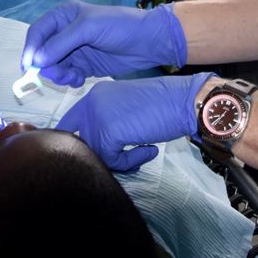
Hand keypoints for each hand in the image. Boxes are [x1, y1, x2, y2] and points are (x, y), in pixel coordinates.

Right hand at [24, 2, 186, 85]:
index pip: (37, 32)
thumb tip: (36, 60)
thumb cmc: (121, 26)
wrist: (150, 41)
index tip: (29, 67)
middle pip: (42, 52)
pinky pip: (67, 75)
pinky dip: (69, 80)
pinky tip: (79, 80)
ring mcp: (75, 50)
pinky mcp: (85, 65)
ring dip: (58, 74)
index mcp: (64, 16)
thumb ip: (61, 43)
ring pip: (53, 66)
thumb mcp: (89, 28)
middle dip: (46, 65)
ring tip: (72, 77)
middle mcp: (66, 33)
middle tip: (58, 74)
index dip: (30, 49)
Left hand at [60, 73, 211, 171]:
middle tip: (134, 154)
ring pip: (95, 153)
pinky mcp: (107, 132)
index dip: (76, 141)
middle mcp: (91, 103)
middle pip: (82, 143)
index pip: (70, 123)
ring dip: (120, 159)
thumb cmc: (166, 106)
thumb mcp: (129, 110)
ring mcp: (97, 116)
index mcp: (95, 95)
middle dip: (106, 154)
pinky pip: (110, 160)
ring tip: (144, 150)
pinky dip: (130, 162)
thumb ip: (108, 123)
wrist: (187, 101)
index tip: (87, 154)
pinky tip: (149, 150)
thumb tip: (95, 151)